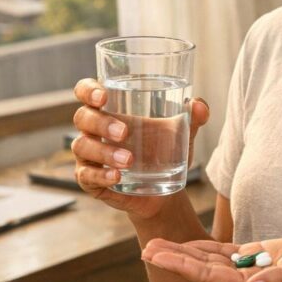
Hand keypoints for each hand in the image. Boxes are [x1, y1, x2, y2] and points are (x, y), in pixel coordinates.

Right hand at [70, 77, 209, 219]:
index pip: (85, 90)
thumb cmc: (164, 151)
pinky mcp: (90, 179)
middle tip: (125, 132)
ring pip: (82, 146)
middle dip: (101, 123)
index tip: (103, 96)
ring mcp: (88, 155)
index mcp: (109, 108)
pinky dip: (100, 175)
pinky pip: (86, 175)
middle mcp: (93, 129)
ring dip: (104, 152)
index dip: (88, 90)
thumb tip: (199, 106)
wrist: (163, 190)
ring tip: (128, 161)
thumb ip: (192, 117)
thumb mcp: (181, 133)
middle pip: (83, 117)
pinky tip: (117, 177)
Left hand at [141, 229, 281, 281]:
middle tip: (145, 248)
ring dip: (183, 255)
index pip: (212, 279)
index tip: (158, 257)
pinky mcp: (257, 261)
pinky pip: (224, 256)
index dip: (183, 268)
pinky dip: (203, 249)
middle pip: (204, 273)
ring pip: (210, 264)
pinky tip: (186, 244)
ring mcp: (252, 274)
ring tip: (156, 245)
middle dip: (174, 261)